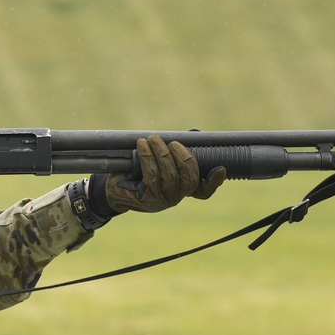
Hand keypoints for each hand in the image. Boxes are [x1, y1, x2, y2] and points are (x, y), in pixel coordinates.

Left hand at [103, 135, 224, 213]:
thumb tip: (193, 135)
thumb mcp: (157, 161)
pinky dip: (147, 157)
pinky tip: (142, 145)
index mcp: (182, 189)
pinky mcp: (146, 197)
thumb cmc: (137, 171)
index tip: (221, 168)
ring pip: (170, 175)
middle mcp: (176, 197)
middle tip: (172, 142)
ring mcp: (162, 200)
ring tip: (153, 139)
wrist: (112, 187)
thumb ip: (174, 151)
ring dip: (161, 153)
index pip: (204, 191)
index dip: (214, 181)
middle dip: (183, 157)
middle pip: (189, 179)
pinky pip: (152, 175)